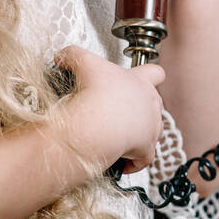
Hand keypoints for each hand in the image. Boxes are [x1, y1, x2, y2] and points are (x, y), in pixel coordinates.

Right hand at [52, 45, 164, 174]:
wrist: (98, 123)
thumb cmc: (96, 93)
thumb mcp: (82, 63)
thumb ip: (72, 55)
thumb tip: (63, 56)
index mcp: (140, 81)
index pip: (155, 73)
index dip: (150, 75)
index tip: (143, 79)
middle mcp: (150, 103)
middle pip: (155, 102)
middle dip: (141, 107)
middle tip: (122, 110)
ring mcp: (151, 127)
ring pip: (153, 130)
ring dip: (139, 133)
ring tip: (120, 136)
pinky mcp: (146, 149)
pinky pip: (145, 158)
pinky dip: (134, 161)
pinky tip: (122, 162)